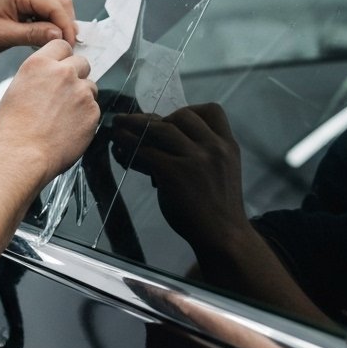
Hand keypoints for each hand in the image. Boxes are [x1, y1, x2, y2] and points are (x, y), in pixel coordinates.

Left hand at [0, 0, 78, 57]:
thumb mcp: (2, 36)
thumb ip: (33, 34)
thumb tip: (59, 35)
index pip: (56, 6)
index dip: (66, 27)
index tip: (70, 46)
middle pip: (60, 4)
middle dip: (65, 26)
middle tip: (65, 48)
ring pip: (53, 9)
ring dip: (56, 27)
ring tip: (52, 47)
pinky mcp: (20, 3)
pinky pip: (42, 13)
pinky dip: (46, 26)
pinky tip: (40, 41)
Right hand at [0, 40, 99, 184]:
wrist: (21, 156)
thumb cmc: (11, 131)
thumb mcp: (16, 90)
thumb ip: (38, 77)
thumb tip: (48, 78)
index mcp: (39, 64)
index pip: (61, 45)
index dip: (63, 57)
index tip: (63, 66)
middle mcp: (63, 73)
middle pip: (81, 63)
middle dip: (76, 75)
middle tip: (65, 94)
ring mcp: (80, 92)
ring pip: (90, 86)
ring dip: (82, 96)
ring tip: (63, 116)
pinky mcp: (92, 112)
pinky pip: (94, 108)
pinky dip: (85, 117)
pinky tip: (68, 128)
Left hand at [112, 103, 248, 252]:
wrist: (224, 236)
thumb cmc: (218, 206)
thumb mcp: (220, 171)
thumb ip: (199, 152)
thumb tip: (160, 138)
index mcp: (228, 145)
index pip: (212, 111)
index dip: (189, 111)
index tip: (171, 119)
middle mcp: (214, 147)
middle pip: (182, 116)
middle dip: (157, 118)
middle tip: (137, 124)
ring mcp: (195, 160)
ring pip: (160, 129)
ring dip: (134, 124)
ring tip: (118, 126)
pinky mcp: (174, 174)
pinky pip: (146, 151)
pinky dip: (129, 146)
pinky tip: (119, 147)